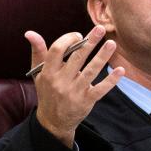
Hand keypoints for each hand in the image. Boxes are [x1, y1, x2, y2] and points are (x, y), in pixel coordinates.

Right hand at [28, 25, 124, 146]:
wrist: (53, 122)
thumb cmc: (47, 91)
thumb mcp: (38, 73)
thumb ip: (37, 52)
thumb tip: (30, 33)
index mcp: (48, 72)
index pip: (57, 50)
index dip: (68, 39)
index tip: (78, 35)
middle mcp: (61, 82)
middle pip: (77, 58)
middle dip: (89, 42)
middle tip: (100, 28)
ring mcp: (74, 92)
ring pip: (91, 71)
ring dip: (102, 57)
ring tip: (112, 43)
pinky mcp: (86, 101)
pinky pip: (100, 89)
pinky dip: (111, 80)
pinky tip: (120, 70)